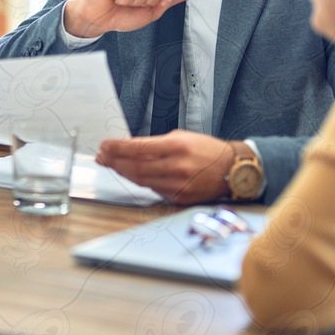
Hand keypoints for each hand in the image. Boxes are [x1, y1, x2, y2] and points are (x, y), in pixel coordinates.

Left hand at [95, 131, 235, 203]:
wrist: (232, 170)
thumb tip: (129, 148)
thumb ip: (155, 144)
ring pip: (141, 180)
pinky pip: (153, 190)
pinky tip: (130, 174)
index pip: (138, 148)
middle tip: (102, 156)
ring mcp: (178, 185)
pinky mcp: (180, 198)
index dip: (117, 148)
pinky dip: (140, 181)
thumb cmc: (207, 150)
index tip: (105, 145)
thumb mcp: (181, 137)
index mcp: (176, 147)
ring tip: (111, 164)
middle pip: (135, 166)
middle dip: (114, 161)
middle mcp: (176, 167)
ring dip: (122, 172)